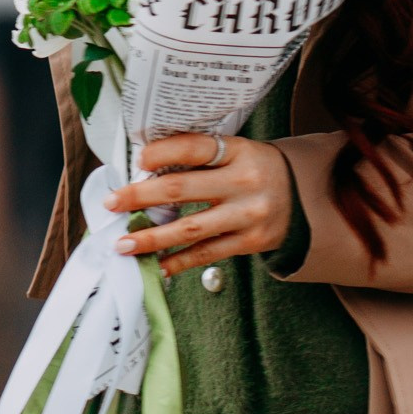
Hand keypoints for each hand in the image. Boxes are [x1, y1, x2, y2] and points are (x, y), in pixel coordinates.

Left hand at [106, 132, 295, 274]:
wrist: (302, 197)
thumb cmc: (254, 170)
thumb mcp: (237, 152)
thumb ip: (201, 157)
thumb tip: (145, 167)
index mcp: (239, 151)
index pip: (196, 147)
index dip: (164, 152)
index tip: (137, 160)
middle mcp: (244, 181)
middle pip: (183, 188)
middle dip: (141, 197)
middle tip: (111, 204)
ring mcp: (248, 214)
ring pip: (191, 228)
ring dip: (152, 238)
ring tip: (123, 243)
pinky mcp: (250, 242)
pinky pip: (207, 254)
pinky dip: (179, 261)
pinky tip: (157, 266)